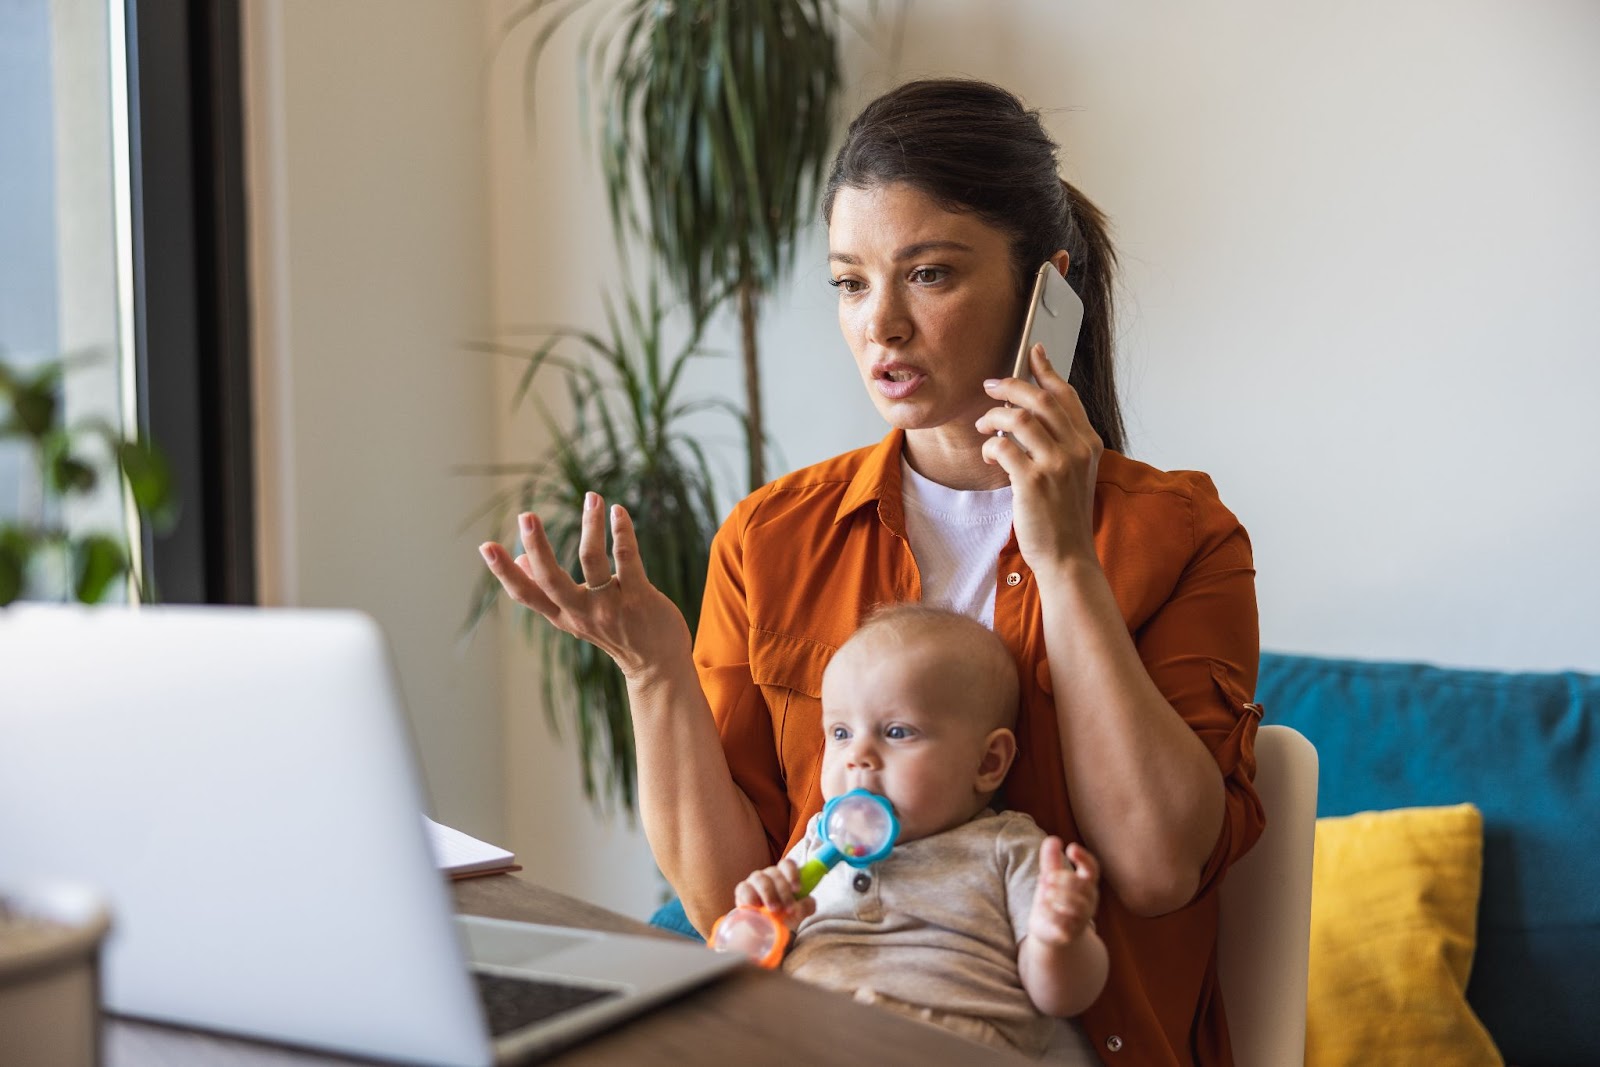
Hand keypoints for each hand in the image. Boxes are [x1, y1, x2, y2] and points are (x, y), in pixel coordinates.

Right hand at [478, 492, 691, 680]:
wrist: (657, 665)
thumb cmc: (616, 632)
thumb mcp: (576, 618)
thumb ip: (549, 592)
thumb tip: (520, 560)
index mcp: (563, 616)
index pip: (526, 594)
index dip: (504, 571)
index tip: (485, 546)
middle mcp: (582, 612)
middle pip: (551, 578)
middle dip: (537, 546)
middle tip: (526, 515)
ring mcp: (611, 606)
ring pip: (592, 559)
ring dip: (590, 525)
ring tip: (592, 497)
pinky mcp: (639, 598)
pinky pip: (627, 559)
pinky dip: (621, 532)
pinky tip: (618, 512)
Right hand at [733, 859, 816, 926]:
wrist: (767, 929)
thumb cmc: (785, 914)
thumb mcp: (800, 912)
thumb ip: (807, 906)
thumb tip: (802, 904)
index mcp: (785, 875)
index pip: (788, 864)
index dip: (793, 874)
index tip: (797, 889)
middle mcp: (770, 874)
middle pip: (775, 873)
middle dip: (783, 892)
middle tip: (789, 908)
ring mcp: (755, 881)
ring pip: (760, 879)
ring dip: (769, 894)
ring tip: (774, 910)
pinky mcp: (742, 890)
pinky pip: (744, 888)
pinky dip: (751, 897)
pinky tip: (756, 907)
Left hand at [974, 344, 1101, 570]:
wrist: (1068, 556)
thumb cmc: (1064, 516)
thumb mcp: (1073, 473)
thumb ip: (1060, 443)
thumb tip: (1029, 414)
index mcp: (1088, 443)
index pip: (1066, 395)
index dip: (1046, 370)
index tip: (1032, 351)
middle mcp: (1077, 449)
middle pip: (1040, 399)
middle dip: (1010, 385)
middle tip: (989, 387)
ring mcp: (1057, 464)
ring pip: (1019, 418)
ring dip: (994, 417)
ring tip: (984, 427)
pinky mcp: (1033, 481)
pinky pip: (1003, 446)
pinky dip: (990, 447)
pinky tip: (990, 458)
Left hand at [1028, 837, 1099, 946]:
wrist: (1049, 932)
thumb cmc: (1054, 899)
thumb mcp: (1050, 878)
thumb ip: (1050, 859)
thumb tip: (1053, 839)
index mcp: (1085, 884)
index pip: (1092, 869)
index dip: (1084, 858)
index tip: (1071, 847)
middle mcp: (1088, 901)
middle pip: (1084, 887)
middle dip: (1065, 880)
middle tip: (1046, 877)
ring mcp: (1080, 919)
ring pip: (1077, 907)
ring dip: (1060, 897)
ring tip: (1045, 893)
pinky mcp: (1069, 934)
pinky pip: (1065, 924)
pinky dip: (1052, 915)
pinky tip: (1042, 908)